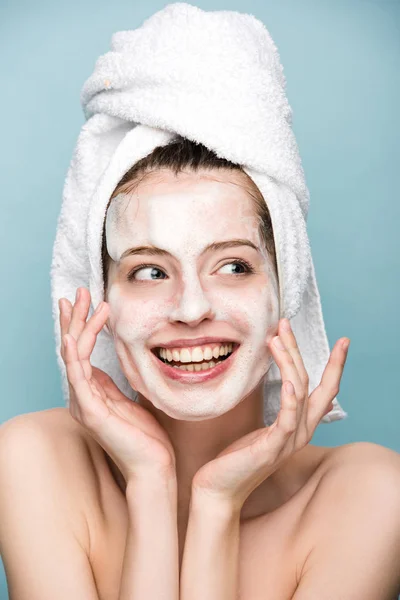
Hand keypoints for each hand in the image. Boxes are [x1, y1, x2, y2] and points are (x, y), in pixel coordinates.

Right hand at [59, 287, 175, 483]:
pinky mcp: (91, 412)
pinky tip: (72, 336)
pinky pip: (77, 378)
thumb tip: (113, 364)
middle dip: (75, 318)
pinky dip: (73, 355)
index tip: (86, 301)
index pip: (79, 351)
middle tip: (79, 292)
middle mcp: (81, 396)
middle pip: (72, 349)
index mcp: (91, 392)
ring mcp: (83, 404)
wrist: (154, 466)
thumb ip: (116, 383)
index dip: (80, 324)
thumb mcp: (130, 400)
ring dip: (78, 326)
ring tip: (88, 302)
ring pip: (73, 357)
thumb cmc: (145, 436)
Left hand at [191, 318, 349, 510]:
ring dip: (289, 362)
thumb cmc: (238, 456)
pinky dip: (291, 400)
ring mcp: (288, 442)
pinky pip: (287, 421)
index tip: (343, 341)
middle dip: (299, 350)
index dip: (336, 365)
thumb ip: (277, 408)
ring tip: (275, 338)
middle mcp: (300, 431)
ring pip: (300, 393)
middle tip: (284, 323)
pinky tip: (289, 383)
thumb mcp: (262, 427)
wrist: (219, 488)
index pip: (324, 390)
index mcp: (299, 425)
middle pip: (311, 383)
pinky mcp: (271, 449)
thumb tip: (280, 379)